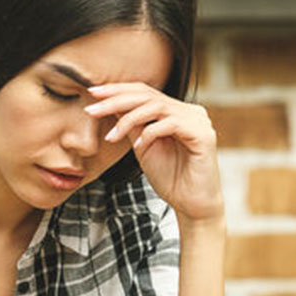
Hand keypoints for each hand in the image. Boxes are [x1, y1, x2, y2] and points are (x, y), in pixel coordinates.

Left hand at [87, 83, 223, 221]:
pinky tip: (139, 147)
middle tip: (92, 110)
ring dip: (128, 119)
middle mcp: (189, 111)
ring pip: (156, 106)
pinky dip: (150, 133)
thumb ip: (132, 125)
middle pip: (148, 95)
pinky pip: (170, 124)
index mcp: (176, 111)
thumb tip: (110, 104)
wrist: (191, 206)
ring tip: (112, 136)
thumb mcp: (143, 146)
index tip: (92, 93)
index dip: (118, 90)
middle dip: (116, 100)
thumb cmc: (170, 178)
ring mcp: (198, 120)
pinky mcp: (203, 134)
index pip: (144, 92)